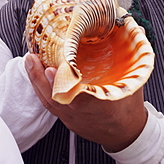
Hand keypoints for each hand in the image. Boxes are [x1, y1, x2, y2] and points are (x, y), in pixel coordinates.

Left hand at [25, 53, 146, 152]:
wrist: (126, 133)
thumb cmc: (129, 107)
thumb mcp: (134, 82)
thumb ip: (133, 56)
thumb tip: (135, 30)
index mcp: (100, 105)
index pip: (78, 96)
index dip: (63, 84)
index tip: (50, 69)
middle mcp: (82, 114)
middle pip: (56, 98)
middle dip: (41, 79)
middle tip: (31, 58)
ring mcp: (72, 118)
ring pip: (49, 101)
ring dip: (36, 81)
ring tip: (29, 61)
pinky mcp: (67, 118)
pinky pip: (50, 104)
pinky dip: (41, 89)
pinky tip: (35, 75)